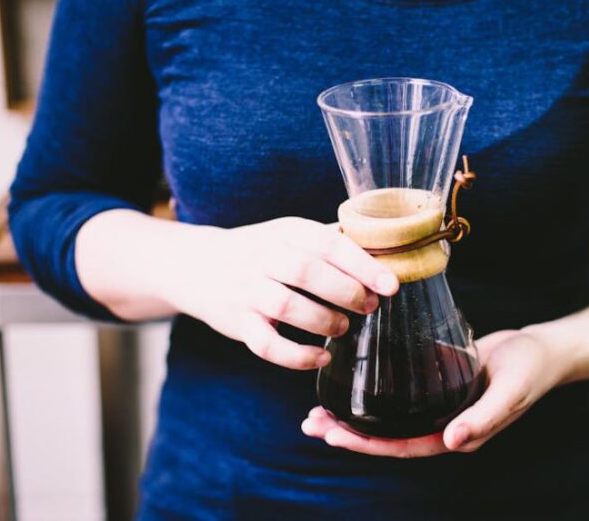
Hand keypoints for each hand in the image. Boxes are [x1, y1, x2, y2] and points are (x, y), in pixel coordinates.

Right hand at [164, 217, 398, 369]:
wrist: (197, 265)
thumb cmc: (260, 252)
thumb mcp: (290, 235)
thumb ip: (330, 241)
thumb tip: (385, 250)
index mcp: (286, 231)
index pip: (328, 243)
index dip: (363, 266)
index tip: (391, 285)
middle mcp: (263, 257)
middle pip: (307, 272)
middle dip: (346, 292)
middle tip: (368, 306)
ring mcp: (246, 290)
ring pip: (286, 307)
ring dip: (323, 320)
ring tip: (342, 326)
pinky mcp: (236, 323)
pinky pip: (266, 345)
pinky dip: (297, 356)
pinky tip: (321, 356)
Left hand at [301, 328, 564, 456]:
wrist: (542, 349)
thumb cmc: (529, 369)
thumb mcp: (511, 391)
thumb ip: (484, 418)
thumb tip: (452, 442)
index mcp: (457, 436)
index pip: (403, 447)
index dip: (367, 443)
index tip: (334, 433)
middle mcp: (442, 426)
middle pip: (387, 436)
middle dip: (348, 432)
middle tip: (310, 423)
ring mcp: (437, 408)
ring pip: (388, 418)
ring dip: (354, 415)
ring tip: (318, 409)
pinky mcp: (435, 385)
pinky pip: (398, 396)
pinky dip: (372, 393)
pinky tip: (349, 381)